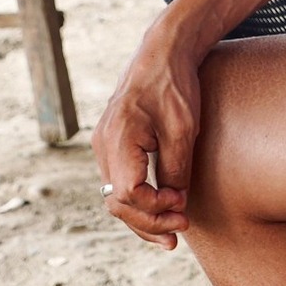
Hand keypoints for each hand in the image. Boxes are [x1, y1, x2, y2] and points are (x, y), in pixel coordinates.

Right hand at [93, 19, 204, 248]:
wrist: (162, 53)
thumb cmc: (174, 87)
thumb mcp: (182, 131)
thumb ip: (176, 170)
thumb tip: (175, 204)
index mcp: (118, 139)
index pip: (128, 194)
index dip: (155, 208)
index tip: (182, 202)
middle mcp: (103, 144)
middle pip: (117, 202)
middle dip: (148, 222)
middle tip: (180, 231)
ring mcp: (104, 145)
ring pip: (115, 196)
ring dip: (142, 217)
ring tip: (171, 233)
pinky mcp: (112, 144)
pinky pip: (119, 182)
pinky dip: (138, 201)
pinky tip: (160, 210)